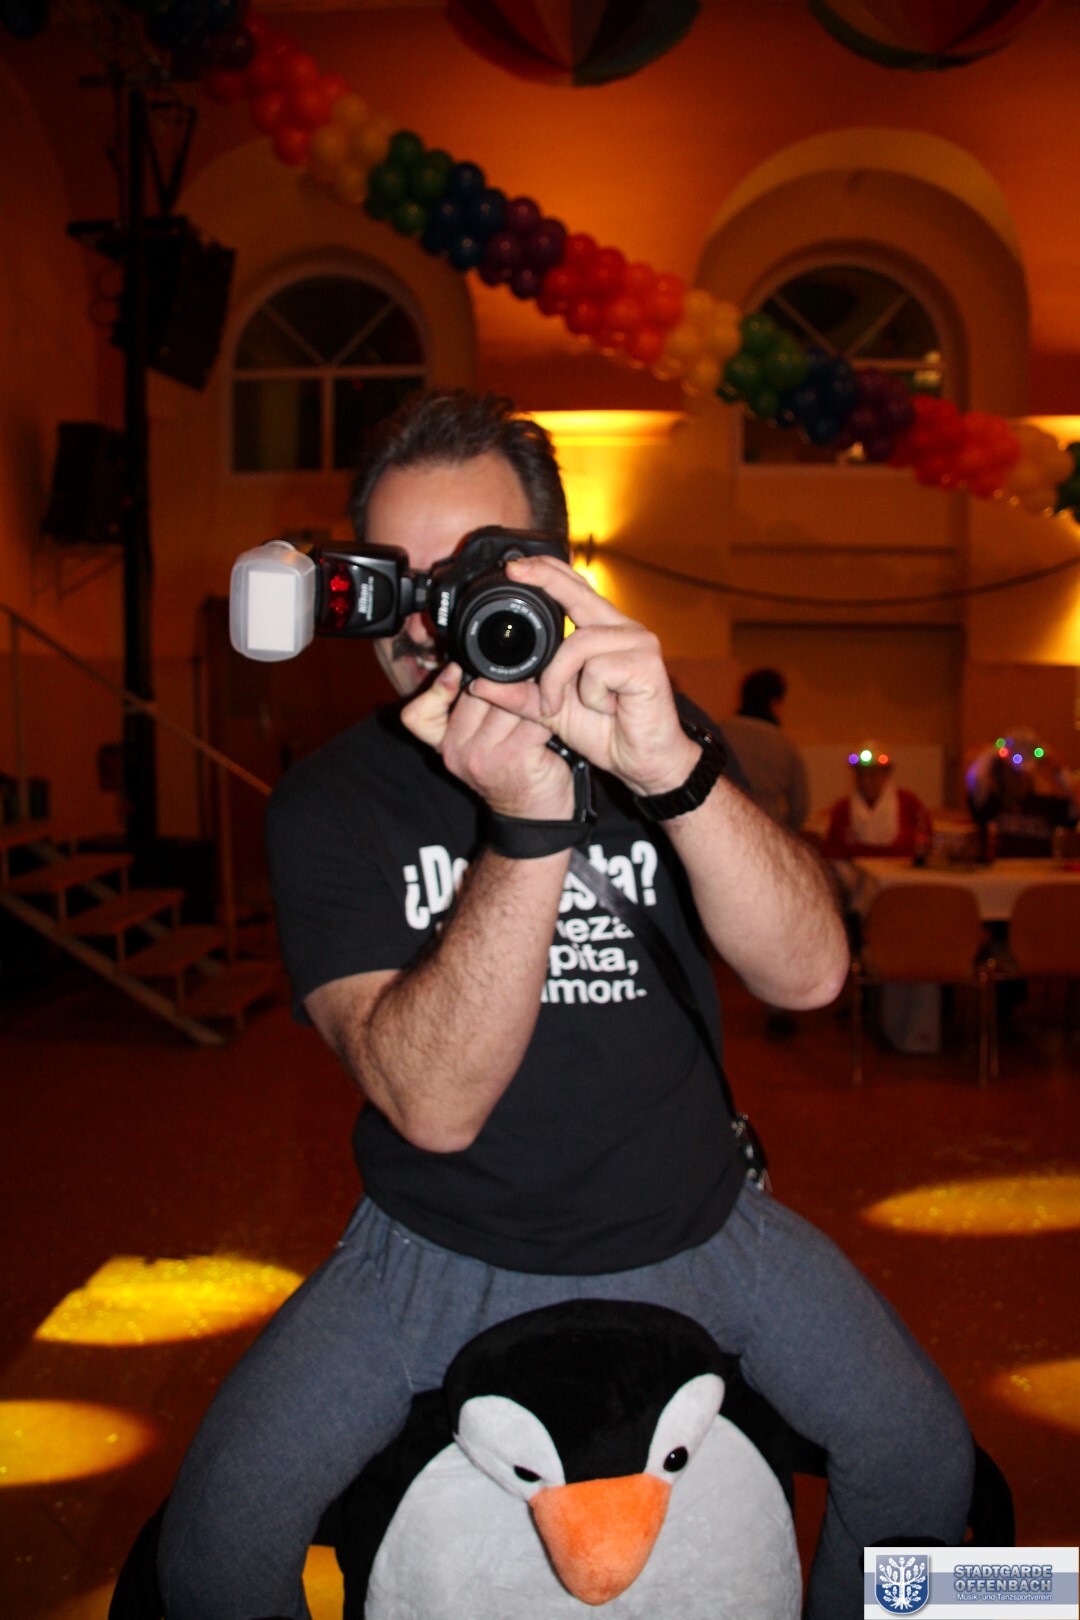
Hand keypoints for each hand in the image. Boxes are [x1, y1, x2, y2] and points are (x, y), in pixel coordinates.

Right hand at [401, 662, 574, 818]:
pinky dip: (546, 708)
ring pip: (506, 700)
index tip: (457, 671)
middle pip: (475, 693)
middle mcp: (457, 751)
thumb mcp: (478, 744)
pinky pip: (532, 715)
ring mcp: (483, 756)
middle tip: (527, 670)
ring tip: (545, 687)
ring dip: (530, 691)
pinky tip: (554, 709)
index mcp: (443, 744)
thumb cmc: (511, 774)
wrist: (534, 818)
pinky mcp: (514, 756)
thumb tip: (483, 662)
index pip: (419, 714)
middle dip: (504, 680)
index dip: (436, 689)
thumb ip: (472, 711)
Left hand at [467, 555, 698, 797]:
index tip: (514, 566)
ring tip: (562, 706)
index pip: (575, 590)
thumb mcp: (551, 711)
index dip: (547, 573)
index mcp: (603, 632)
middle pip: (580, 593)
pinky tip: (608, 708)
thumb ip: (520, 694)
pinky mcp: (646, 663)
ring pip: (577, 644)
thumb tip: (479, 683)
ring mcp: (639, 643)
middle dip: (544, 580)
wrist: (643, 762)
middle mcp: (624, 629)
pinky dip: (591, 694)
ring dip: (558, 680)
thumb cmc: (605, 731)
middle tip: (514, 571)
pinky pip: (597, 668)